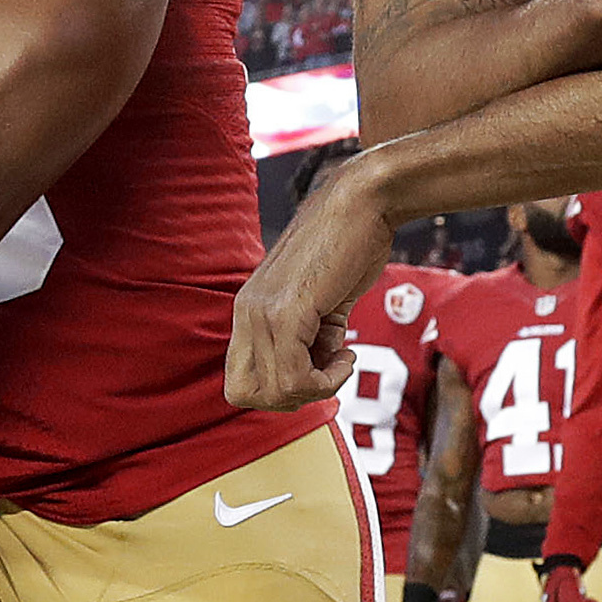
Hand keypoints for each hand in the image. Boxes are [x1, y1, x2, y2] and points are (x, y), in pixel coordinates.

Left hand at [228, 163, 394, 409]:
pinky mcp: (287, 311)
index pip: (239, 382)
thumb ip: (308, 340)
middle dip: (292, 397)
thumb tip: (313, 379)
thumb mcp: (320, 304)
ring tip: (342, 357)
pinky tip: (348, 352)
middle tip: (326, 371)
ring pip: (275, 392)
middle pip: (245, 395)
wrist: (362, 203)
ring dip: (317, 388)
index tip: (315, 370)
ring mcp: (262, 312)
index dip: (278, 390)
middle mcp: (246, 313)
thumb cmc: (349, 247)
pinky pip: (295, 375)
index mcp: (250, 311)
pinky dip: (328, 378)